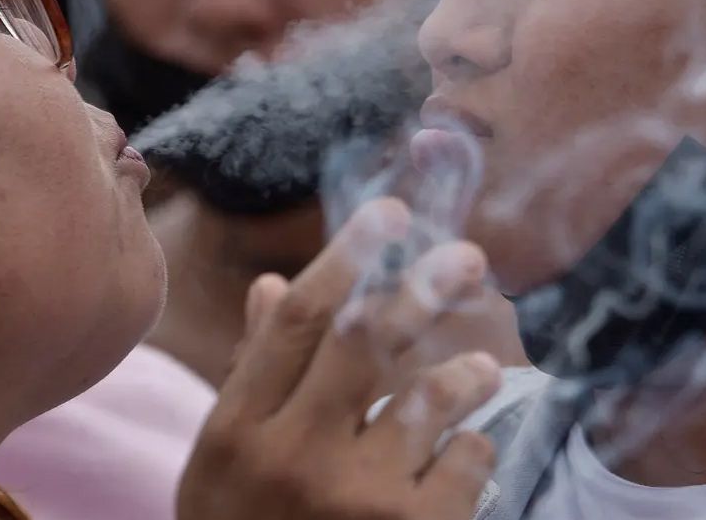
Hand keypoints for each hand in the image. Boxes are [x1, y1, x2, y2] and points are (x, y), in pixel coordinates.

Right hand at [177, 198, 501, 519]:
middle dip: (423, 287)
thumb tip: (272, 285)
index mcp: (236, 433)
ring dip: (465, 374)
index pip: (298, 323)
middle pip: (366, 342)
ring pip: (431, 399)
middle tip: (468, 257)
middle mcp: (291, 459)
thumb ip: (255, 376)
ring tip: (481, 370)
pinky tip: (461, 460)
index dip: (349, 258)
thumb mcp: (224, 466)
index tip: (390, 215)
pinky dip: (472, 450)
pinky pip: (468, 464)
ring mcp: (354, 503)